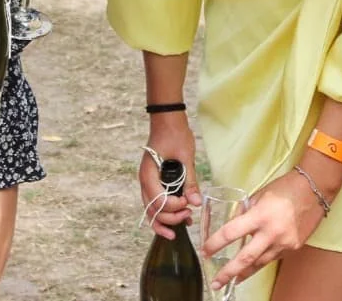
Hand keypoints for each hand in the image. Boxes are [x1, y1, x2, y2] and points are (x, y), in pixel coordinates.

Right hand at [139, 115, 199, 238]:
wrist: (167, 119)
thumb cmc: (175, 134)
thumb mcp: (185, 157)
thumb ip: (190, 181)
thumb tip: (196, 203)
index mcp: (149, 174)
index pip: (158, 202)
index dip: (173, 207)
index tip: (188, 203)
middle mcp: (145, 181)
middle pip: (152, 211)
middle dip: (170, 218)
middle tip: (189, 216)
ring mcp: (148, 181)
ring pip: (152, 210)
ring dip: (166, 220)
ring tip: (184, 223)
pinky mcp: (155, 180)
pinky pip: (157, 201)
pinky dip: (166, 212)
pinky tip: (181, 216)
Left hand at [204, 170, 328, 291]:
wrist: (314, 189)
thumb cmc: (285, 187)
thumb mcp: (260, 195)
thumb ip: (246, 211)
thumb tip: (234, 223)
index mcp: (260, 215)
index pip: (231, 232)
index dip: (215, 243)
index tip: (206, 251)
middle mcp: (271, 233)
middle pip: (245, 258)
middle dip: (228, 273)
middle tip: (215, 282)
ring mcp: (284, 243)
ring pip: (260, 263)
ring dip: (244, 273)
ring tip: (232, 280)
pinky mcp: (293, 247)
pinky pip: (273, 257)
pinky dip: (262, 261)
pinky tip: (254, 266)